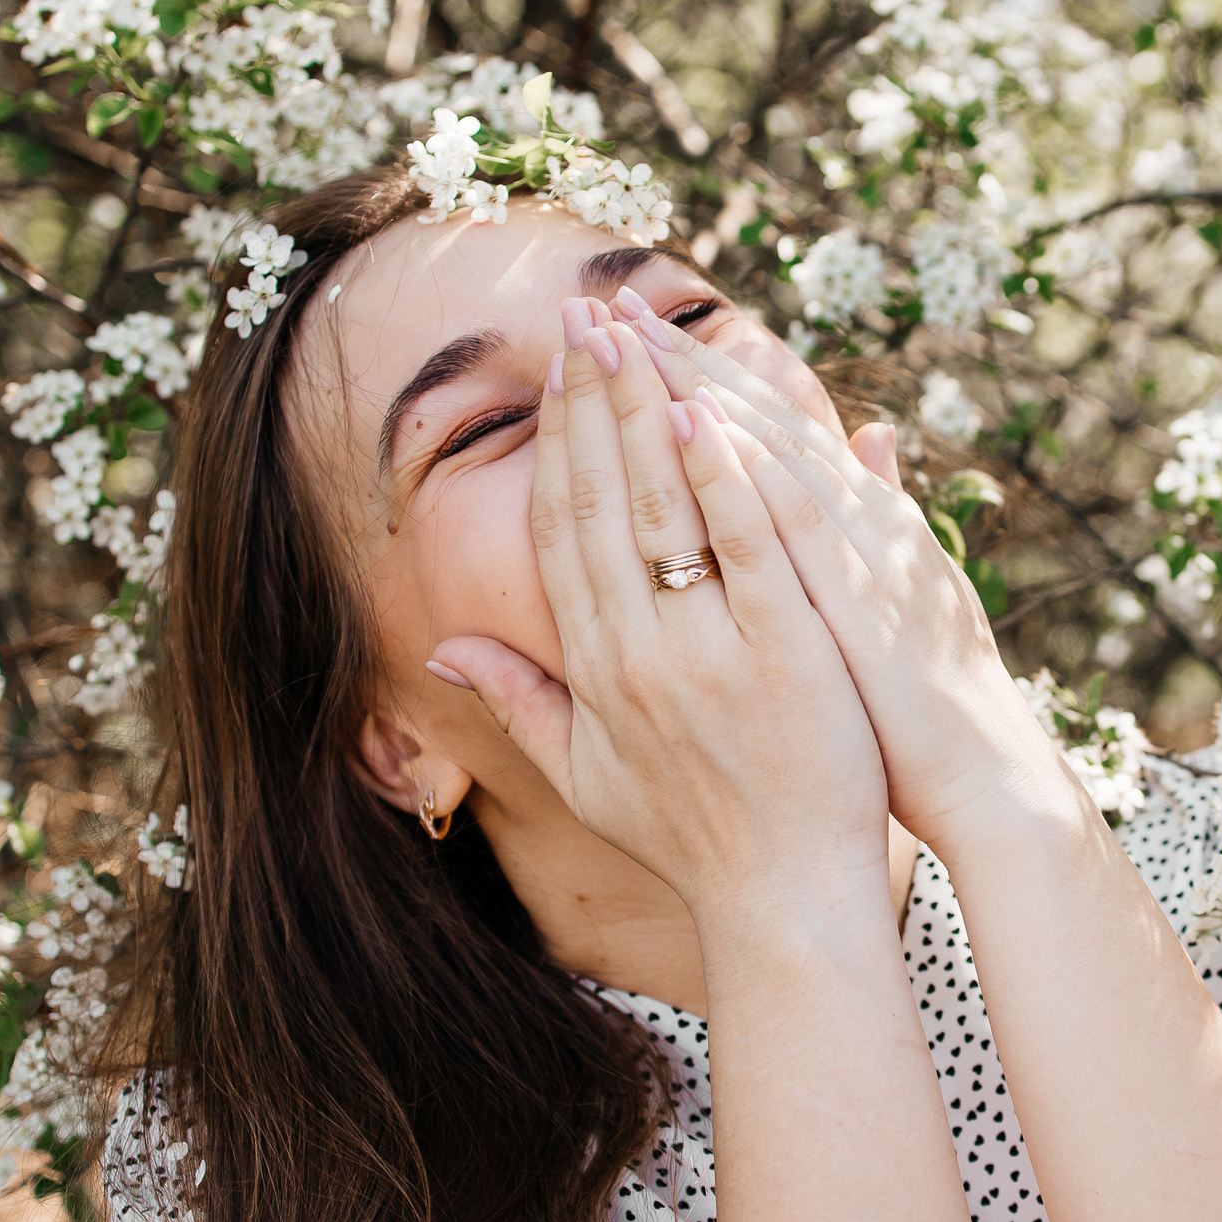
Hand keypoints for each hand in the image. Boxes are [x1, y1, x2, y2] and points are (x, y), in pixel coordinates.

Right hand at [428, 300, 896, 915]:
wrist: (782, 905)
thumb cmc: (693, 839)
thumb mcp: (586, 776)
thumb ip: (519, 702)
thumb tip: (437, 647)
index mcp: (595, 672)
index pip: (563, 534)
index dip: (556, 447)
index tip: (556, 372)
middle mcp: (638, 656)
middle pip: (604, 505)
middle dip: (591, 404)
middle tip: (583, 316)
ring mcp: (709, 656)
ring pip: (665, 513)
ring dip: (646, 416)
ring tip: (634, 332)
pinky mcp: (784, 658)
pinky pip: (749, 552)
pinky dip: (725, 481)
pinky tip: (707, 413)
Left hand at [603, 286, 1084, 857]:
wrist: (982, 772)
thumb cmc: (924, 699)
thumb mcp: (906, 585)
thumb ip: (880, 507)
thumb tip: (875, 432)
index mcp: (859, 518)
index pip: (763, 426)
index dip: (698, 370)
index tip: (629, 324)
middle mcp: (860, 519)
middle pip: (755, 421)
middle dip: (678, 359)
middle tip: (604, 301)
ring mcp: (863, 554)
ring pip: (770, 450)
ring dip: (698, 387)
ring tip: (630, 334)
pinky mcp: (861, 602)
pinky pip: (796, 524)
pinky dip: (750, 469)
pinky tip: (698, 424)